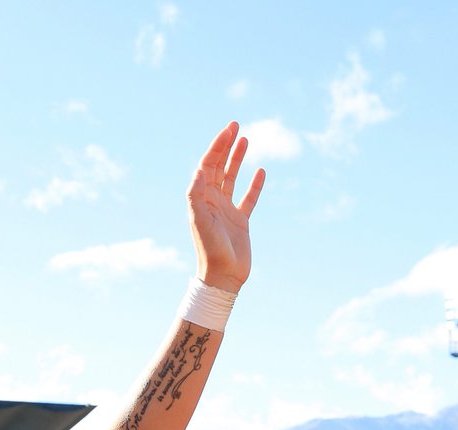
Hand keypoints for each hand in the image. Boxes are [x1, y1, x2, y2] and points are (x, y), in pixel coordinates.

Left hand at [187, 122, 263, 291]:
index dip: (217, 147)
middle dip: (225, 146)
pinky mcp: (241, 221)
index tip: (228, 131)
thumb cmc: (209, 250)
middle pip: (219, 167)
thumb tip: (199, 171)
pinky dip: (255, 185)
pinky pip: (249, 198)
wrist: (223, 276)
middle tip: (235, 125)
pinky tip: (261, 171)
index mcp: (202, 199)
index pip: (208, 166)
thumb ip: (196, 195)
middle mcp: (213, 202)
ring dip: (237, 159)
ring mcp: (227, 210)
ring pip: (232, 178)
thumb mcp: (200, 220)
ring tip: (245, 139)